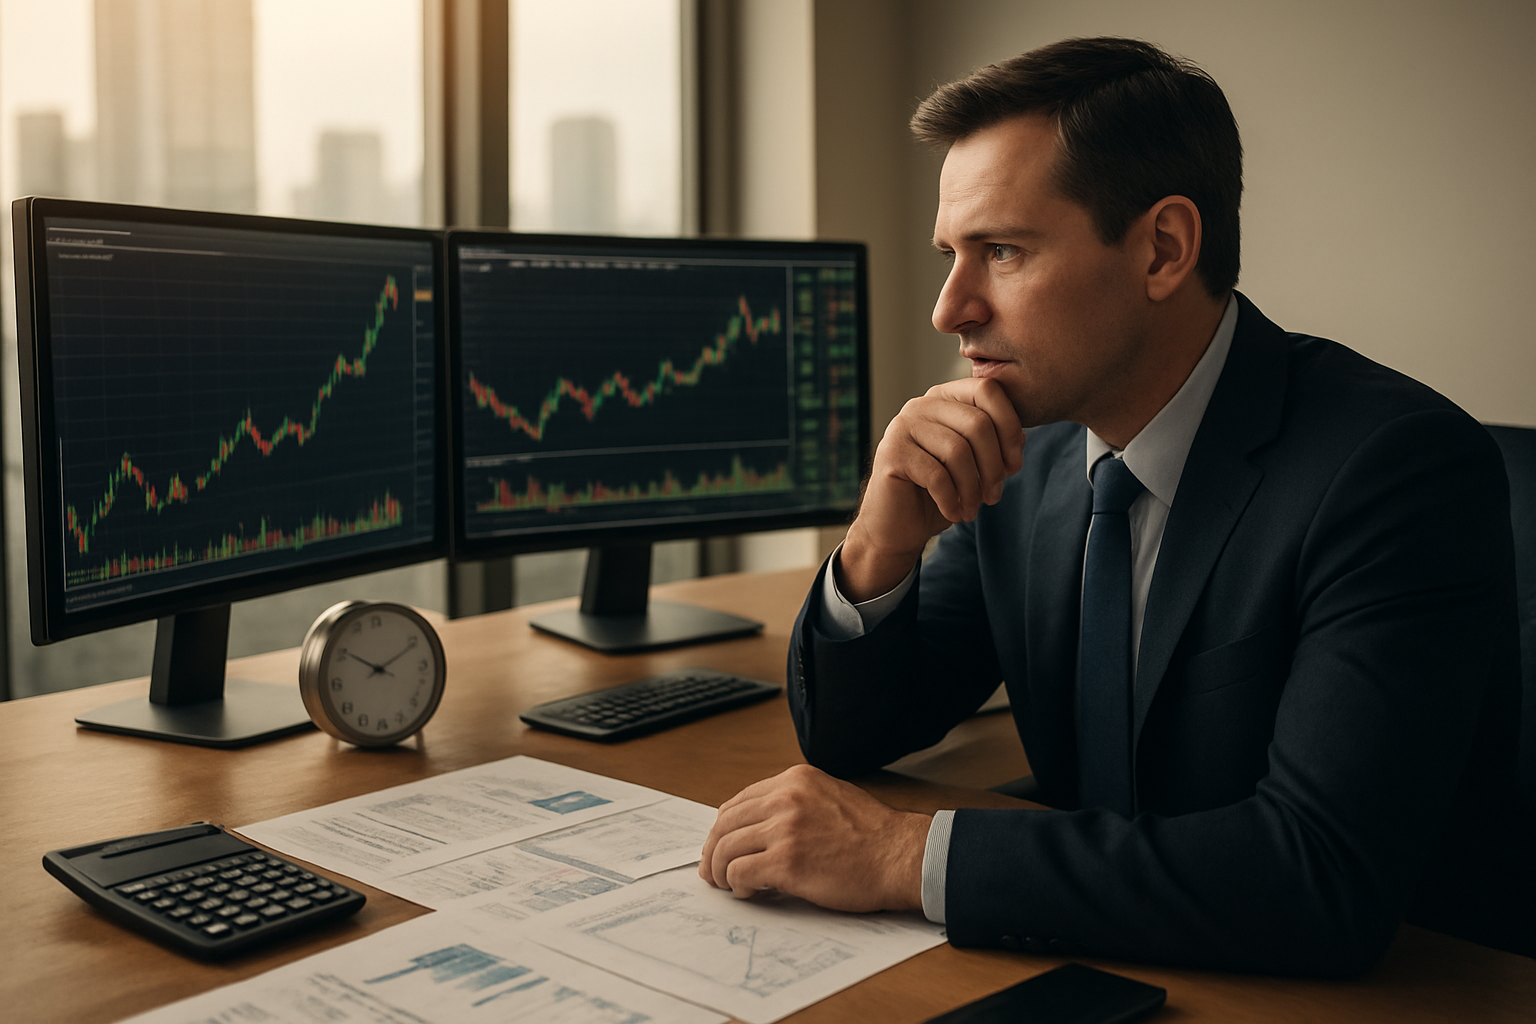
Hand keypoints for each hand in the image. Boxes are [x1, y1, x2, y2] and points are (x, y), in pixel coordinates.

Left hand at [698, 764, 930, 913]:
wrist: (900, 856)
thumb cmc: (873, 835)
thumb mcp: (830, 797)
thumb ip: (795, 803)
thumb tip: (759, 826)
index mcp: (795, 779)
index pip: (739, 801)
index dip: (723, 828)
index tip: (720, 845)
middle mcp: (785, 798)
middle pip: (725, 824)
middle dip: (713, 850)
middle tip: (712, 871)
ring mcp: (784, 829)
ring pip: (726, 848)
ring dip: (720, 871)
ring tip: (728, 884)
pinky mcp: (786, 861)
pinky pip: (740, 872)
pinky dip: (737, 884)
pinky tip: (749, 890)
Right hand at [840, 377, 1022, 600]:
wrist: (897, 527)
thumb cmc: (938, 493)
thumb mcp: (975, 465)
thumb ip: (995, 443)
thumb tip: (1020, 438)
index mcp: (944, 398)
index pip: (987, 390)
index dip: (1010, 427)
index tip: (1014, 466)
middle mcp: (921, 405)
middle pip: (977, 423)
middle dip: (993, 466)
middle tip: (993, 496)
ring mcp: (902, 426)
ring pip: (958, 451)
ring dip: (973, 488)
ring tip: (973, 509)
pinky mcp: (891, 453)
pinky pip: (937, 475)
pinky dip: (952, 500)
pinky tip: (954, 513)